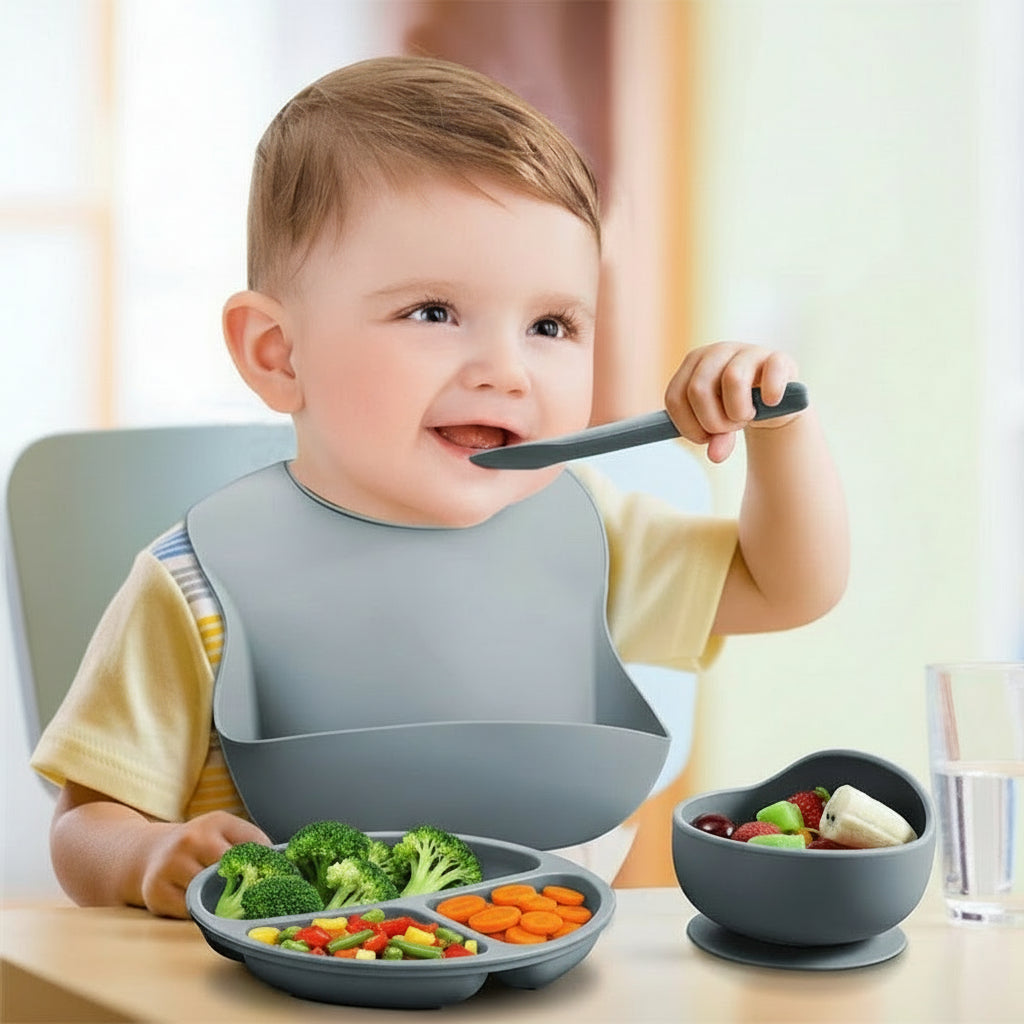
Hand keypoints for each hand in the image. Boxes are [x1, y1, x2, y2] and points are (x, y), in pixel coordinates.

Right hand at [138, 811, 269, 917]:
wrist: (149, 852)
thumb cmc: (197, 845)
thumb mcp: (223, 831)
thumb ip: (251, 843)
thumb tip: (283, 864)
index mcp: (217, 822)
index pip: (253, 844)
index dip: (268, 865)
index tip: (281, 880)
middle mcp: (192, 839)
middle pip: (231, 870)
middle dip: (246, 885)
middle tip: (259, 900)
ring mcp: (172, 865)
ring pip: (210, 892)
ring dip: (223, 903)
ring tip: (232, 907)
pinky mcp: (157, 892)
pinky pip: (189, 911)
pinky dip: (200, 915)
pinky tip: (206, 910)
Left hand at [664, 342, 799, 462]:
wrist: (773, 400)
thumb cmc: (735, 408)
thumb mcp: (720, 425)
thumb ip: (715, 440)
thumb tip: (716, 456)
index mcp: (692, 363)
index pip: (674, 398)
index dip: (688, 427)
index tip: (705, 438)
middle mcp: (716, 352)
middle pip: (698, 390)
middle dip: (713, 422)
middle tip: (729, 428)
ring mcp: (747, 351)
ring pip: (733, 379)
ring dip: (738, 411)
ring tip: (746, 416)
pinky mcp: (777, 358)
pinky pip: (771, 372)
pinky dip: (770, 394)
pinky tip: (771, 402)